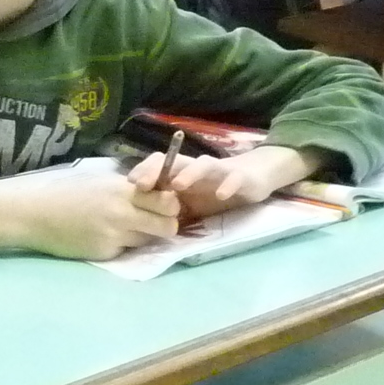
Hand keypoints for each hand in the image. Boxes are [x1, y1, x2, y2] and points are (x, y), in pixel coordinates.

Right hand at [0, 168, 179, 259]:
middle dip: (166, 225)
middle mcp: (123, 214)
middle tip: (153, 222)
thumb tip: (156, 192)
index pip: (168, 200)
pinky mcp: (105, 253)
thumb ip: (128, 188)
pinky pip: (126, 250)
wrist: (34, 212)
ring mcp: (114, 236)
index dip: (171, 205)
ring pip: (148, 241)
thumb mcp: (101, 180)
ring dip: (144, 236)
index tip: (163, 204)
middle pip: (168, 226)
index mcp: (122, 190)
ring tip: (125, 228)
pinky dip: (122, 245)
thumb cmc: (65, 190)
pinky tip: (105, 237)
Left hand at [130, 144, 311, 220]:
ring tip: (177, 186)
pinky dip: (227, 186)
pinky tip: (221, 195)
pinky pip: (234, 179)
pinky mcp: (241, 177)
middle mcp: (198, 168)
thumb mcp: (190, 201)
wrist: (254, 177)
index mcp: (183, 172)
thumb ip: (170, 208)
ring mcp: (219, 171)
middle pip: (175, 161)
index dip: (144, 171)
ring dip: (189, 174)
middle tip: (141, 185)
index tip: (129, 184)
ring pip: (203, 165)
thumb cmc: (215, 190)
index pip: (159, 165)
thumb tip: (141, 222)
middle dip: (157, 171)